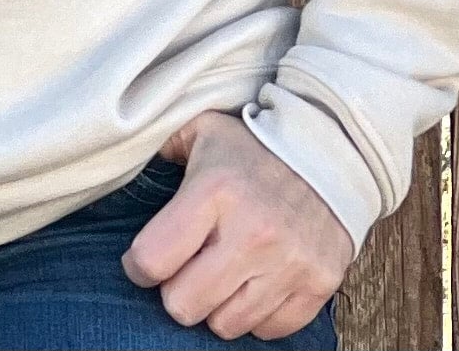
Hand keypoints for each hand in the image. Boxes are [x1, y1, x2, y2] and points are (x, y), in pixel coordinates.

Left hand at [120, 108, 352, 340]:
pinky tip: (253, 283)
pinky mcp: (319, 282)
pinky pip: (269, 330)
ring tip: (220, 274)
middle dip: (175, 291)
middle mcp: (254, 231)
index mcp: (216, 191)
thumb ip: (162, 145)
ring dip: (216, 305)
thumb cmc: (255, 145)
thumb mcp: (202, 130)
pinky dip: (256, 314)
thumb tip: (125, 156)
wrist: (333, 149)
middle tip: (184, 270)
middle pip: (184, 305)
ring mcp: (290, 261)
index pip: (153, 260)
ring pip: (226, 325)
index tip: (145, 258)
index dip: (139, 266)